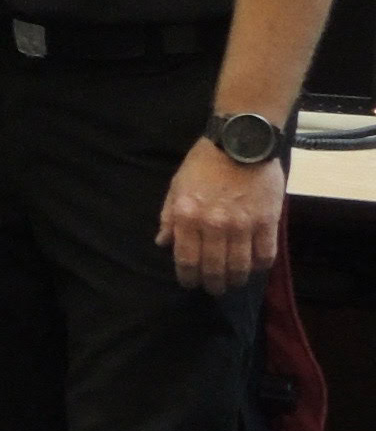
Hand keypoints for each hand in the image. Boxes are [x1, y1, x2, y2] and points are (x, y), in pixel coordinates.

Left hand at [157, 141, 283, 292]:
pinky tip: (254, 267)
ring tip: (233, 282)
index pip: (186, 259)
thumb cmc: (204, 163)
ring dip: (236, 280)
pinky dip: (259, 266)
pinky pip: (265, 254)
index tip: (189, 283)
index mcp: (188, 216)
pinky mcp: (268, 221)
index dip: (188, 277)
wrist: (241, 142)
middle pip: (214, 268)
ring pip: (240, 266)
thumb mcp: (177, 186)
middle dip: (213, 284)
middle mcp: (215, 224)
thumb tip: (163, 243)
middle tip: (214, 288)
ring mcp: (243, 225)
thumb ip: (169, 217)